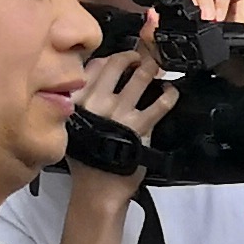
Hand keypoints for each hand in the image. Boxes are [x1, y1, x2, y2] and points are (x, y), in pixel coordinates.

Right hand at [72, 31, 174, 187]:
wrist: (98, 187)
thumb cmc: (87, 157)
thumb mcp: (73, 124)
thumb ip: (81, 100)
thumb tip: (98, 76)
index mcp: (77, 100)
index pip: (95, 65)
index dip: (112, 57)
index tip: (122, 57)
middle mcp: (97, 102)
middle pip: (118, 63)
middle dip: (135, 56)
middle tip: (142, 58)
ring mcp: (119, 113)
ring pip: (141, 77)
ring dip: (153, 68)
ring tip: (158, 69)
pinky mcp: (140, 127)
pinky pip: (160, 104)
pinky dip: (170, 93)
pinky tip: (171, 92)